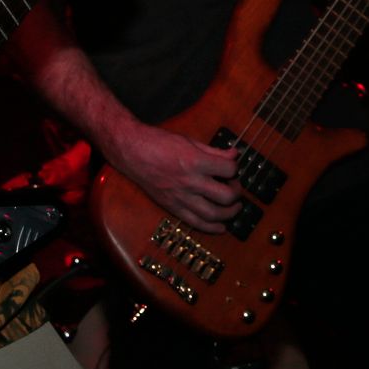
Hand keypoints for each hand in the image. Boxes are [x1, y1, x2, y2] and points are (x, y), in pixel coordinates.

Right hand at [111, 123, 239, 233]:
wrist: (132, 152)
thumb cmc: (158, 142)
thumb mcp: (188, 140)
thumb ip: (213, 150)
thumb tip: (234, 154)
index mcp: (194, 160)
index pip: (229, 169)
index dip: (235, 168)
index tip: (231, 167)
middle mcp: (189, 181)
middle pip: (226, 196)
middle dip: (236, 193)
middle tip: (235, 188)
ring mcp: (181, 196)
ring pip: (213, 214)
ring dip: (229, 213)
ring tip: (233, 207)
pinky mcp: (172, 206)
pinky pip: (195, 223)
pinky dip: (211, 228)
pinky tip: (220, 226)